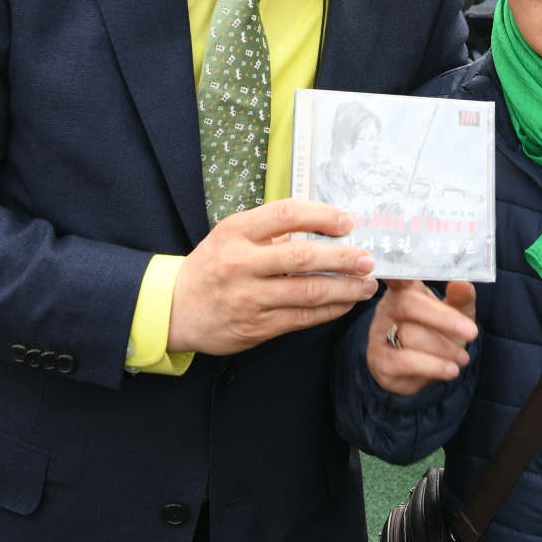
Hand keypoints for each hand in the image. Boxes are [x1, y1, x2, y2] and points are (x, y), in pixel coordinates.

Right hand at [166, 198, 376, 356]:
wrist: (174, 309)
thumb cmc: (212, 266)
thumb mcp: (231, 236)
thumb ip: (270, 230)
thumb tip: (323, 225)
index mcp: (235, 231)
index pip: (286, 214)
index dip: (321, 216)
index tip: (348, 221)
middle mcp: (241, 263)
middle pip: (302, 257)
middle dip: (342, 258)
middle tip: (368, 258)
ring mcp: (249, 297)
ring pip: (307, 292)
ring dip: (344, 288)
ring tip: (366, 284)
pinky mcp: (256, 327)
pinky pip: (302, 318)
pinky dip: (330, 310)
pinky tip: (345, 303)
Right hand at [366, 280, 477, 396]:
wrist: (421, 371)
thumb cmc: (438, 333)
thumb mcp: (456, 314)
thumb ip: (461, 298)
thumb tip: (462, 284)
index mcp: (405, 289)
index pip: (399, 277)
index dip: (398, 274)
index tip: (400, 271)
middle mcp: (387, 308)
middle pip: (409, 304)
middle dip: (444, 318)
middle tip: (472, 332)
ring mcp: (379, 335)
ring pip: (410, 336)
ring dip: (444, 348)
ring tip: (463, 357)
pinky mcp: (380, 361)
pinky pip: (405, 361)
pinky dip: (433, 366)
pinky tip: (451, 370)